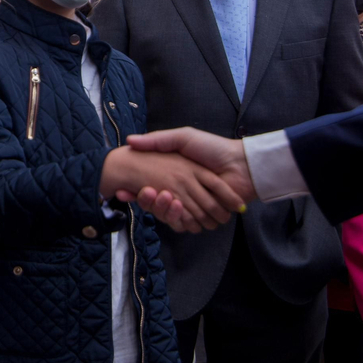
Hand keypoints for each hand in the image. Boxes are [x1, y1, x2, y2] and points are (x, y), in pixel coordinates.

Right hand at [100, 148, 236, 231]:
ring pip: (168, 215)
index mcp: (176, 176)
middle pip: (157, 204)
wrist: (240, 165)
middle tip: (145, 192)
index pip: (151, 189)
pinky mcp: (204, 217)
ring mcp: (193, 206)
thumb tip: (129, 141)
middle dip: (148, 201)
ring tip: (161, 196)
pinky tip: (174, 206)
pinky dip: (177, 219)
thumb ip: (157, 140)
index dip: (138, 192)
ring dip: (161, 209)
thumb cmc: (213, 148)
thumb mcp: (182, 138)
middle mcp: (183, 192)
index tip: (123, 190)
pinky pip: (184, 224)